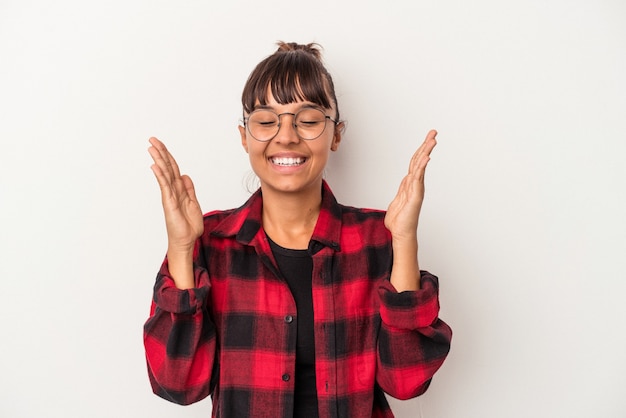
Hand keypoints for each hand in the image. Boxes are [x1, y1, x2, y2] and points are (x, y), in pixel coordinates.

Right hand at [148, 137, 203, 253]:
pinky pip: (164, 186)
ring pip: (164, 174)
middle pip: (167, 167)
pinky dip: (160, 175)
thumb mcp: (193, 203)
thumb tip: (185, 175)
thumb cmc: (188, 225)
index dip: (168, 156)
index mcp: (180, 190)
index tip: (161, 144)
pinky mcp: (169, 203)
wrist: (186, 240)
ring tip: (151, 147)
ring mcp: (170, 196)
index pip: (173, 169)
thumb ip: (189, 189)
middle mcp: (173, 190)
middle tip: (152, 139)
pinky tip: (155, 165)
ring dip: (159, 159)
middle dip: (161, 152)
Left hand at [384, 130, 436, 241]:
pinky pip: (418, 177)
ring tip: (433, 140)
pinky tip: (426, 157)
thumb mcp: (398, 199)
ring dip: (426, 151)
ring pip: (421, 166)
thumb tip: (407, 180)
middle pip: (421, 160)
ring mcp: (416, 188)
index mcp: (410, 183)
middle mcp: (415, 183)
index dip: (421, 149)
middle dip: (427, 145)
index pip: (416, 162)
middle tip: (434, 132)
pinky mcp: (415, 195)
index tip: (428, 138)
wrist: (401, 233)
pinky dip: (422, 167)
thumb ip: (403, 188)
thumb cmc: (399, 219)